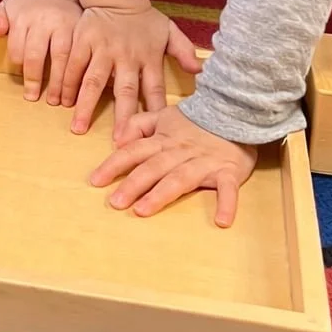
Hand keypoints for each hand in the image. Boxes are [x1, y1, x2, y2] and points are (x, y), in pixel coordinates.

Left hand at [0, 0, 81, 100]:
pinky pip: (78, 54)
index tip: (22, 82)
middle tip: (33, 97)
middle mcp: (44, 20)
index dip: (18, 68)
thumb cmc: (27, 9)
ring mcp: (64, 24)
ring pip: (61, 56)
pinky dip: (75, 73)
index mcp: (24, 17)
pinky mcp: (80, 29)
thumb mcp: (8, 8)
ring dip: (59, 81)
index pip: (17, 49)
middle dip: (34, 79)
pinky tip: (74, 88)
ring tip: (58, 100)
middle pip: (36, 54)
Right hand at [57, 2, 200, 137]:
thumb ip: (184, 51)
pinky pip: (74, 65)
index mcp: (148, 57)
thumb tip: (200, 70)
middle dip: (122, 117)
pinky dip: (67, 83)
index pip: (154, 89)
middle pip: (124, 90)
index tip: (151, 135)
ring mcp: (103, 48)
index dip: (153, 112)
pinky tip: (63, 100)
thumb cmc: (144, 18)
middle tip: (117, 142)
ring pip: (93, 80)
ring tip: (78, 127)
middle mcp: (126, 56)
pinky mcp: (83, 40)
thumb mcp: (169, 30)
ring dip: (85, 105)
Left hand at [91, 105, 256, 224]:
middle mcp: (180, 151)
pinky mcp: (228, 171)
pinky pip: (228, 188)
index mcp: (164, 139)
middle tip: (115, 202)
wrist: (235, 110)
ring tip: (143, 210)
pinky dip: (226, 203)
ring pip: (180, 178)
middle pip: (153, 167)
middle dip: (133, 184)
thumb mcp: (163, 115)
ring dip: (162, 194)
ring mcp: (204, 162)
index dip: (114, 164)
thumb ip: (138, 125)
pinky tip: (222, 221)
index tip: (95, 181)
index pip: (134, 151)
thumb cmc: (195, 120)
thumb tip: (116, 140)